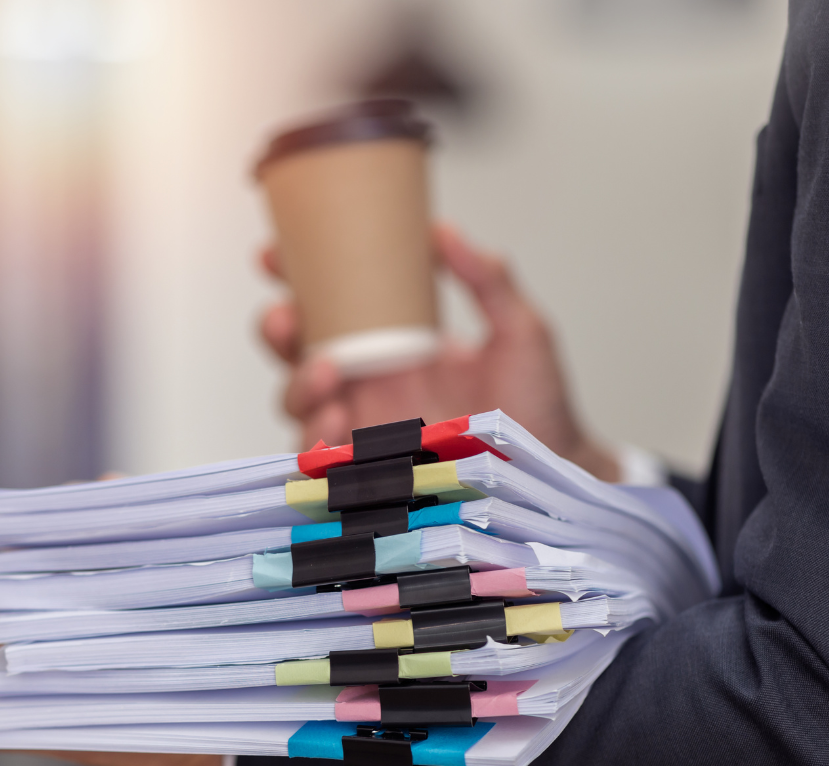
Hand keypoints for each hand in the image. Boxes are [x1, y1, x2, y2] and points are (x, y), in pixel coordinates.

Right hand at [259, 224, 619, 481]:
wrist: (552, 467)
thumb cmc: (539, 406)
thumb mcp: (519, 332)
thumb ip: (488, 280)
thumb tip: (445, 231)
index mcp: (395, 346)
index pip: (332, 307)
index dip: (295, 279)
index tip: (276, 254)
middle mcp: (372, 385)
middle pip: (297, 352)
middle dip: (278, 329)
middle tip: (290, 317)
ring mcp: (369, 428)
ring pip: (300, 403)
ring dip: (298, 384)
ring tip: (330, 374)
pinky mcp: (372, 471)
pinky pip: (321, 458)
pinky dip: (314, 440)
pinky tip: (337, 425)